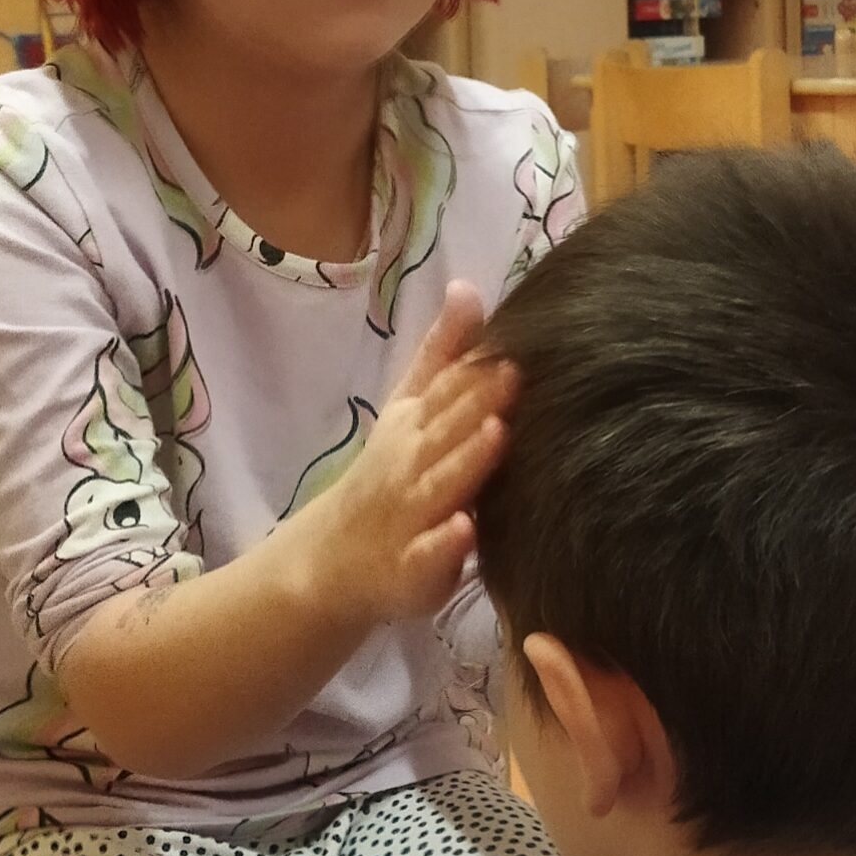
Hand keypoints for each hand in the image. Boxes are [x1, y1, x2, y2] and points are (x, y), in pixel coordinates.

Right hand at [300, 281, 514, 625]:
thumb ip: (442, 354)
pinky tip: (463, 531)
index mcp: (415, 425)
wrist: (336, 560)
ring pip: (440, 486)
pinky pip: (426, 556)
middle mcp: (412, 464)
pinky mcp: (412, 569)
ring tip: (497, 434)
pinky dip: (443, 545)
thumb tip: (468, 286)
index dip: (479, 369)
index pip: (447, 391)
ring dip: (467, 461)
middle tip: (516, 375)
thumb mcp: (410, 409)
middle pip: (447, 430)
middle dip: (479, 404)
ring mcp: (411, 517)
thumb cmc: (391, 477)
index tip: (519, 343)